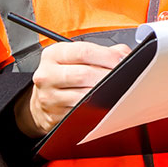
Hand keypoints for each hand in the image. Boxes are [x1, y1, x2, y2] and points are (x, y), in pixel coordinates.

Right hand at [15, 41, 130, 137]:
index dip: (107, 56)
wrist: (43, 98)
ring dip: (104, 93)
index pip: (84, 51)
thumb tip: (125, 55)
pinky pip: (80, 112)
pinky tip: (103, 103)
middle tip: (123, 77)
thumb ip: (103, 51)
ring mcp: (49, 97)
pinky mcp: (54, 116)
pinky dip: (96, 108)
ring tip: (115, 89)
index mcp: (53, 54)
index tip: (121, 60)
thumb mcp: (77, 56)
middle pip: (84, 74)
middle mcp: (47, 74)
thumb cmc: (65, 73)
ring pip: (83, 96)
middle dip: (108, 76)